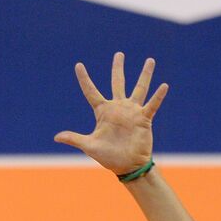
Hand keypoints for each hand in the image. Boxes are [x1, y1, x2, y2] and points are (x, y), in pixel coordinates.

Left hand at [55, 52, 168, 174]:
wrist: (127, 166)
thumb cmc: (108, 157)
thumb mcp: (90, 146)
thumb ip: (74, 138)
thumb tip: (56, 137)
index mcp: (103, 112)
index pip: (91, 92)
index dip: (84, 79)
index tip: (78, 65)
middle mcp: (118, 108)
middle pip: (118, 83)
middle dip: (118, 68)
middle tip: (118, 54)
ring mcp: (132, 112)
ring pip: (139, 88)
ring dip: (145, 75)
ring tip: (150, 60)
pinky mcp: (144, 118)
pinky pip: (152, 105)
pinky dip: (158, 96)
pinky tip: (164, 85)